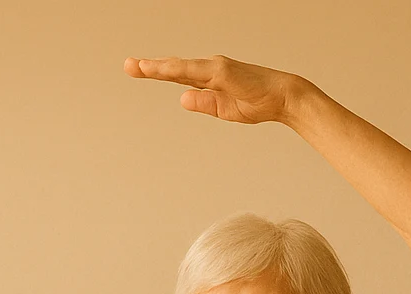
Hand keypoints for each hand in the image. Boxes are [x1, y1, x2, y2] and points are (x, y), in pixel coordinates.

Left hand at [125, 55, 309, 126]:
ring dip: (158, 67)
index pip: (179, 75)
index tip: (138, 69)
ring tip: (137, 66)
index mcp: (210, 79)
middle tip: (128, 65)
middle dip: (150, 67)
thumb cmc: (258, 103)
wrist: (283, 98)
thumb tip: (181, 98)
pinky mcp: (222, 71)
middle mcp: (210, 69)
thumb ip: (204, 103)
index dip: (158, 72)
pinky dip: (177, 69)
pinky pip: (195, 71)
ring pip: (180, 67)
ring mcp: (215, 68)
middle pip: (175, 68)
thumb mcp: (225, 109)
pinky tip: (162, 69)